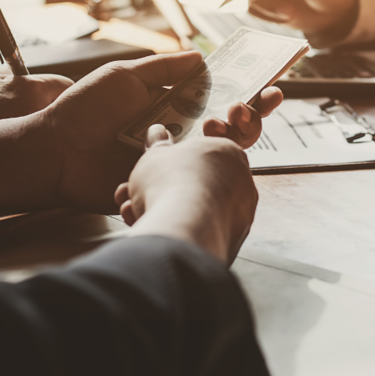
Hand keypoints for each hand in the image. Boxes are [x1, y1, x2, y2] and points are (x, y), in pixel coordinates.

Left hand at [0, 51, 277, 221]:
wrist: (56, 154)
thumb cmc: (85, 111)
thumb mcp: (125, 76)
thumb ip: (164, 68)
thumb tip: (201, 57)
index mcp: (172, 105)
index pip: (218, 96)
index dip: (246, 91)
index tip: (269, 83)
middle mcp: (179, 131)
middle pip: (229, 124)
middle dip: (252, 113)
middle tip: (256, 104)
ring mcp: (175, 158)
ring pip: (222, 150)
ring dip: (238, 133)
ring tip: (229, 120)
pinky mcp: (165, 182)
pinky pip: (197, 177)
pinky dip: (215, 164)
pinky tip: (211, 149)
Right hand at [114, 127, 256, 263]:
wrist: (182, 230)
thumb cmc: (173, 184)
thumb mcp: (155, 155)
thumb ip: (157, 145)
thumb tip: (157, 133)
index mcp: (228, 152)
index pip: (200, 155)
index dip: (170, 163)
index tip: (154, 169)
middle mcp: (241, 182)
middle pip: (195, 184)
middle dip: (161, 189)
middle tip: (136, 192)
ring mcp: (239, 214)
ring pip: (194, 210)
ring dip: (161, 209)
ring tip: (133, 210)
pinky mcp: (231, 242)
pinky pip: (199, 232)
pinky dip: (176, 230)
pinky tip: (150, 227)